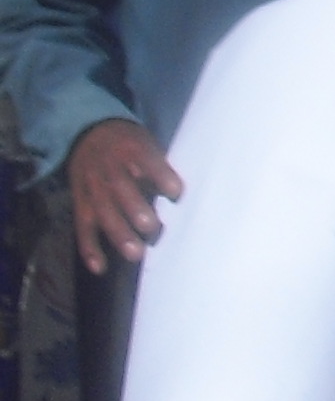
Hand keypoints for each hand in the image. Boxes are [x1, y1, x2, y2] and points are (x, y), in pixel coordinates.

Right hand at [66, 118, 181, 272]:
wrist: (89, 133)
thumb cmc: (132, 145)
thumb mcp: (148, 143)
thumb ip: (162, 166)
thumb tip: (187, 194)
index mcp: (132, 149)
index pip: (146, 160)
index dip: (159, 175)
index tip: (175, 191)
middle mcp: (109, 168)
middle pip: (120, 189)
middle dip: (135, 209)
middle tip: (151, 228)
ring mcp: (92, 187)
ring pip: (103, 211)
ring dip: (118, 233)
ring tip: (135, 254)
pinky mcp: (81, 203)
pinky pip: (83, 226)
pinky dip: (89, 247)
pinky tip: (100, 267)